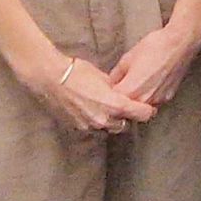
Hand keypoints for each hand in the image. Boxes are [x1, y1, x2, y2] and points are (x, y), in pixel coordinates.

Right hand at [27, 51, 157, 134]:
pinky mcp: (78, 127)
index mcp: (116, 104)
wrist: (51, 79)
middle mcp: (105, 119)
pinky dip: (98, 121)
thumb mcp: (104, 77)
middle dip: (128, 117)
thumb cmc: (78, 72)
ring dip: (113, 121)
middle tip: (128, 108)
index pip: (142, 114)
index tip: (148, 107)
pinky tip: (94, 111)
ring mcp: (91, 125)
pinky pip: (94, 128)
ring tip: (110, 109)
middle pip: (126, 124)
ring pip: (110, 128)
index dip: (147, 110)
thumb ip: (116, 88)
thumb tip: (122, 91)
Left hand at [106, 12, 200, 109]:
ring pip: (140, 107)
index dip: (108, 97)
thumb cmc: (155, 46)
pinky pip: (153, 101)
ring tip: (137, 84)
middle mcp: (143, 99)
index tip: (107, 91)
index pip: (112, 104)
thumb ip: (116, 75)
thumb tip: (111, 83)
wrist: (180, 42)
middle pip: (126, 109)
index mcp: (129, 91)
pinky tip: (150, 83)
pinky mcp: (168, 97)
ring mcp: (157, 100)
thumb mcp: (127, 58)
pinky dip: (149, 96)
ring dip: (136, 100)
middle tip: (121, 88)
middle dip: (121, 101)